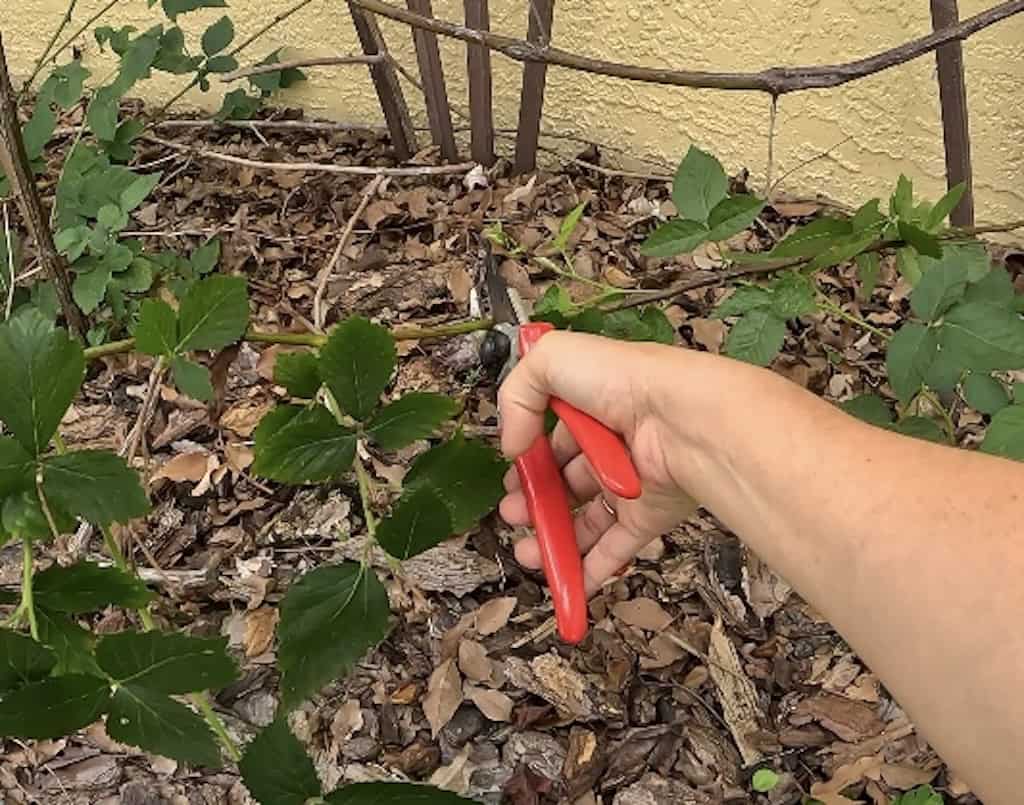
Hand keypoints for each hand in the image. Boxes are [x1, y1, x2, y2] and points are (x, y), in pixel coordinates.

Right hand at [497, 331, 699, 594]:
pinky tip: (565, 581)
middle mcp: (614, 443)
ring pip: (586, 517)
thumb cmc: (623, 381)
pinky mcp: (648, 515)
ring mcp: (631, 482)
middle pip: (567, 480)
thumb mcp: (551, 360)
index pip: (555, 434)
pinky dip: (590, 569)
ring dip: (553, 537)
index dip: (529, 456)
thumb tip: (513, 445)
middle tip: (511, 515)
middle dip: (535, 501)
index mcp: (595, 402)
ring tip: (526, 552)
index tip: (511, 473)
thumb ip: (516, 395)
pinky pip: (616, 547)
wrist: (683, 421)